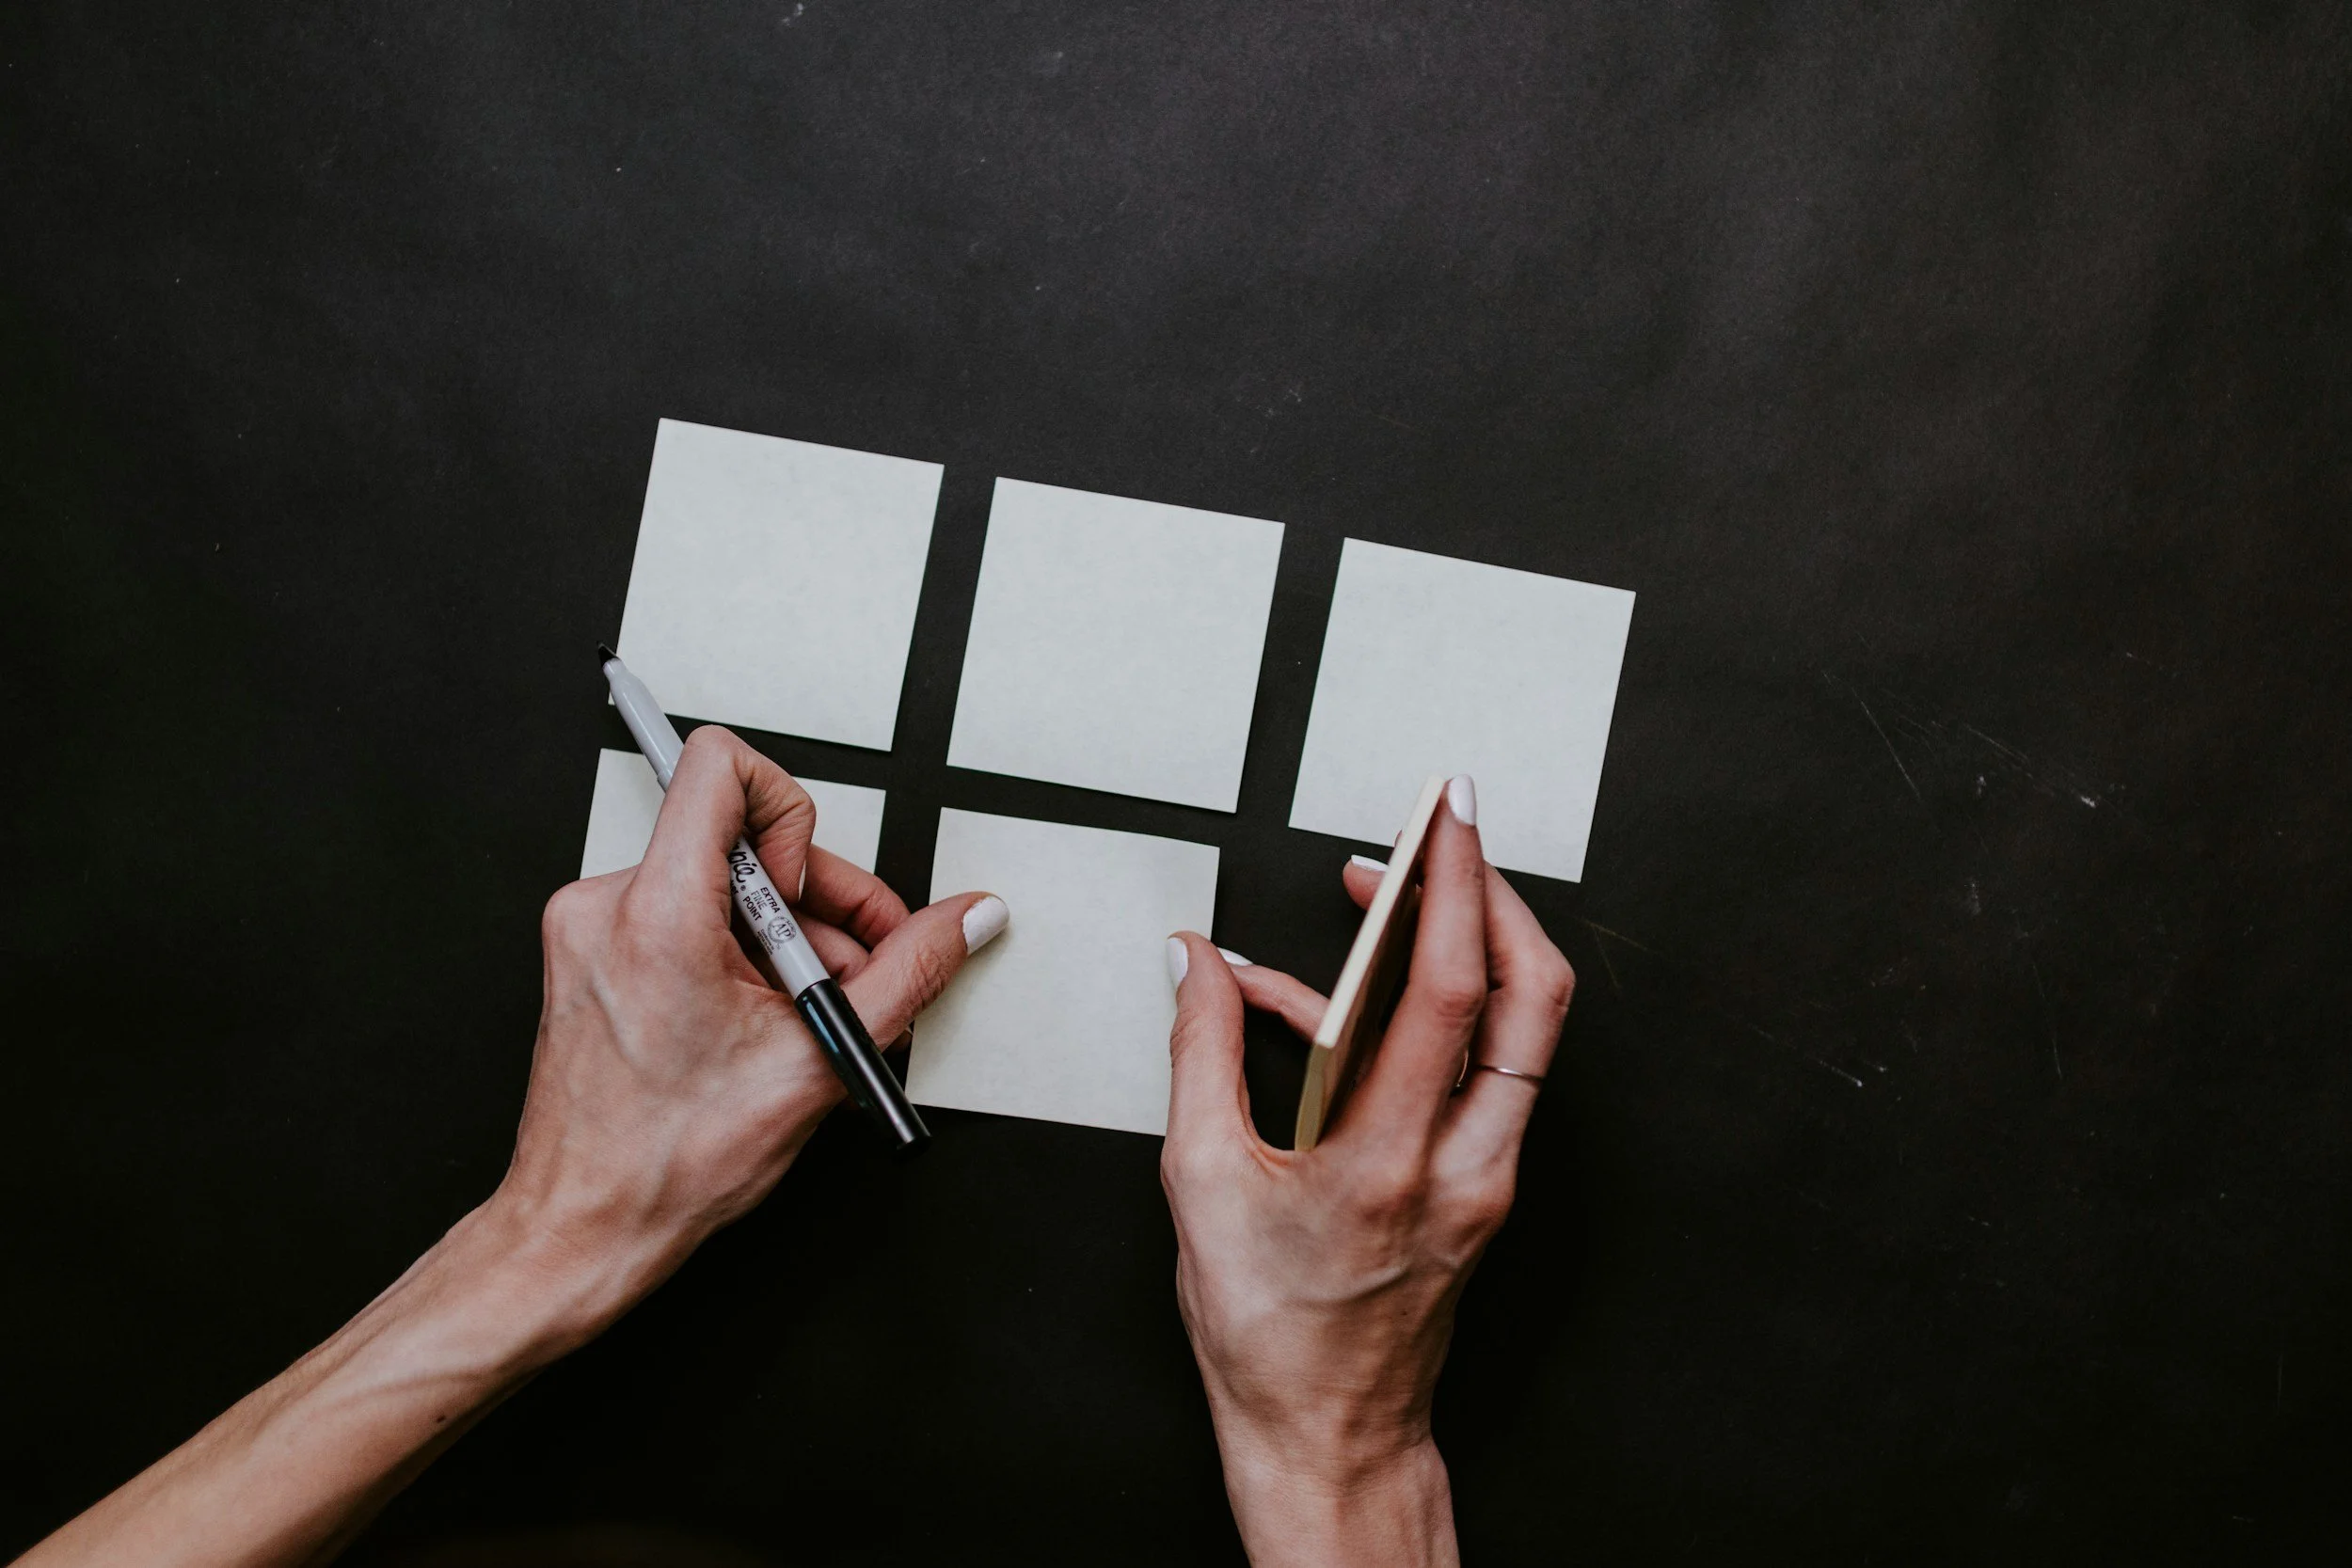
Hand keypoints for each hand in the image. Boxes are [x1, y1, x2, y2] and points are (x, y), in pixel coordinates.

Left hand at [17, 725, 1005, 1567]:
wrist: (563, 1249)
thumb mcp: (813, 1074)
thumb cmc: (661, 1181)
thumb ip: (899, 977)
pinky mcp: (574, 959)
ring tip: (802, 1015)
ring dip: (771, 927)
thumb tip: (965, 918)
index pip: (720, 764)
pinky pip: (671, 911)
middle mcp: (602, 905)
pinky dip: (726, 950)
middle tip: (847, 967)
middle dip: (807, 886)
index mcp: (657, 915)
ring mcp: (578, 931)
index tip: (823, 878)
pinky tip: (749, 1027)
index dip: (790, 803)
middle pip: (727, 823)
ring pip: (701, 871)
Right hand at [1163, 777, 1572, 1567]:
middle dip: (1492, 894)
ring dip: (1471, 946)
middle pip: (1533, 998)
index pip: (1454, 995)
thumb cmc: (1270, 1335)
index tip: (1445, 819)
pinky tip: (1340, 1007)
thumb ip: (1199, 1054)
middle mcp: (1464, 1167)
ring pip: (1523, 1031)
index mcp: (1387, 1165)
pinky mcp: (1486, 1185)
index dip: (1457, 889)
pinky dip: (1431, 1015)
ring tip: (1390, 902)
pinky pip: (1480, 1071)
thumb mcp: (1200, 1184)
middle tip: (1445, 833)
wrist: (1331, 1435)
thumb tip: (1196, 966)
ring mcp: (1488, 1178)